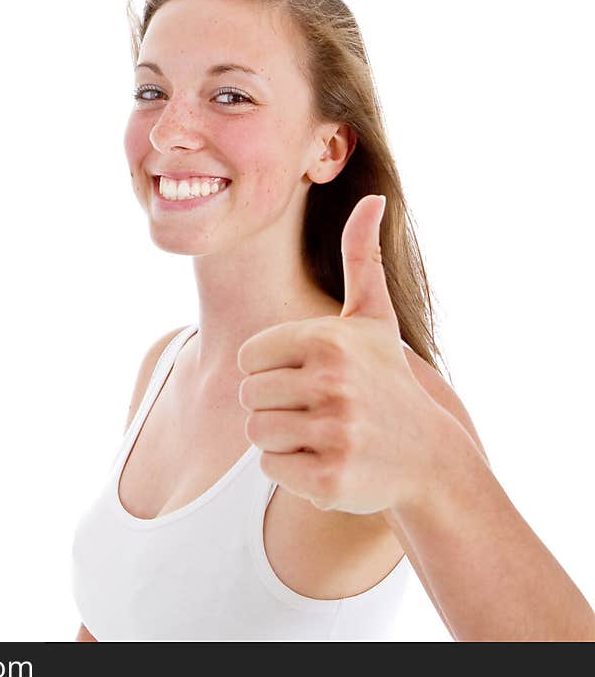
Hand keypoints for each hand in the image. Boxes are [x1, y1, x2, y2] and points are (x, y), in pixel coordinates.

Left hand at [237, 194, 440, 514]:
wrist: (429, 456)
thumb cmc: (386, 379)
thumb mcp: (375, 317)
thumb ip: (362, 257)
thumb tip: (372, 197)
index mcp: (328, 339)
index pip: (249, 357)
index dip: (272, 369)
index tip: (309, 375)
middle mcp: (332, 383)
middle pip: (248, 395)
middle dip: (275, 404)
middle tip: (319, 408)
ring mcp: (334, 433)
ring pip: (256, 433)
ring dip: (282, 437)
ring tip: (323, 432)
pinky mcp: (331, 479)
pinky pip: (272, 469)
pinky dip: (292, 470)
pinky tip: (328, 460)